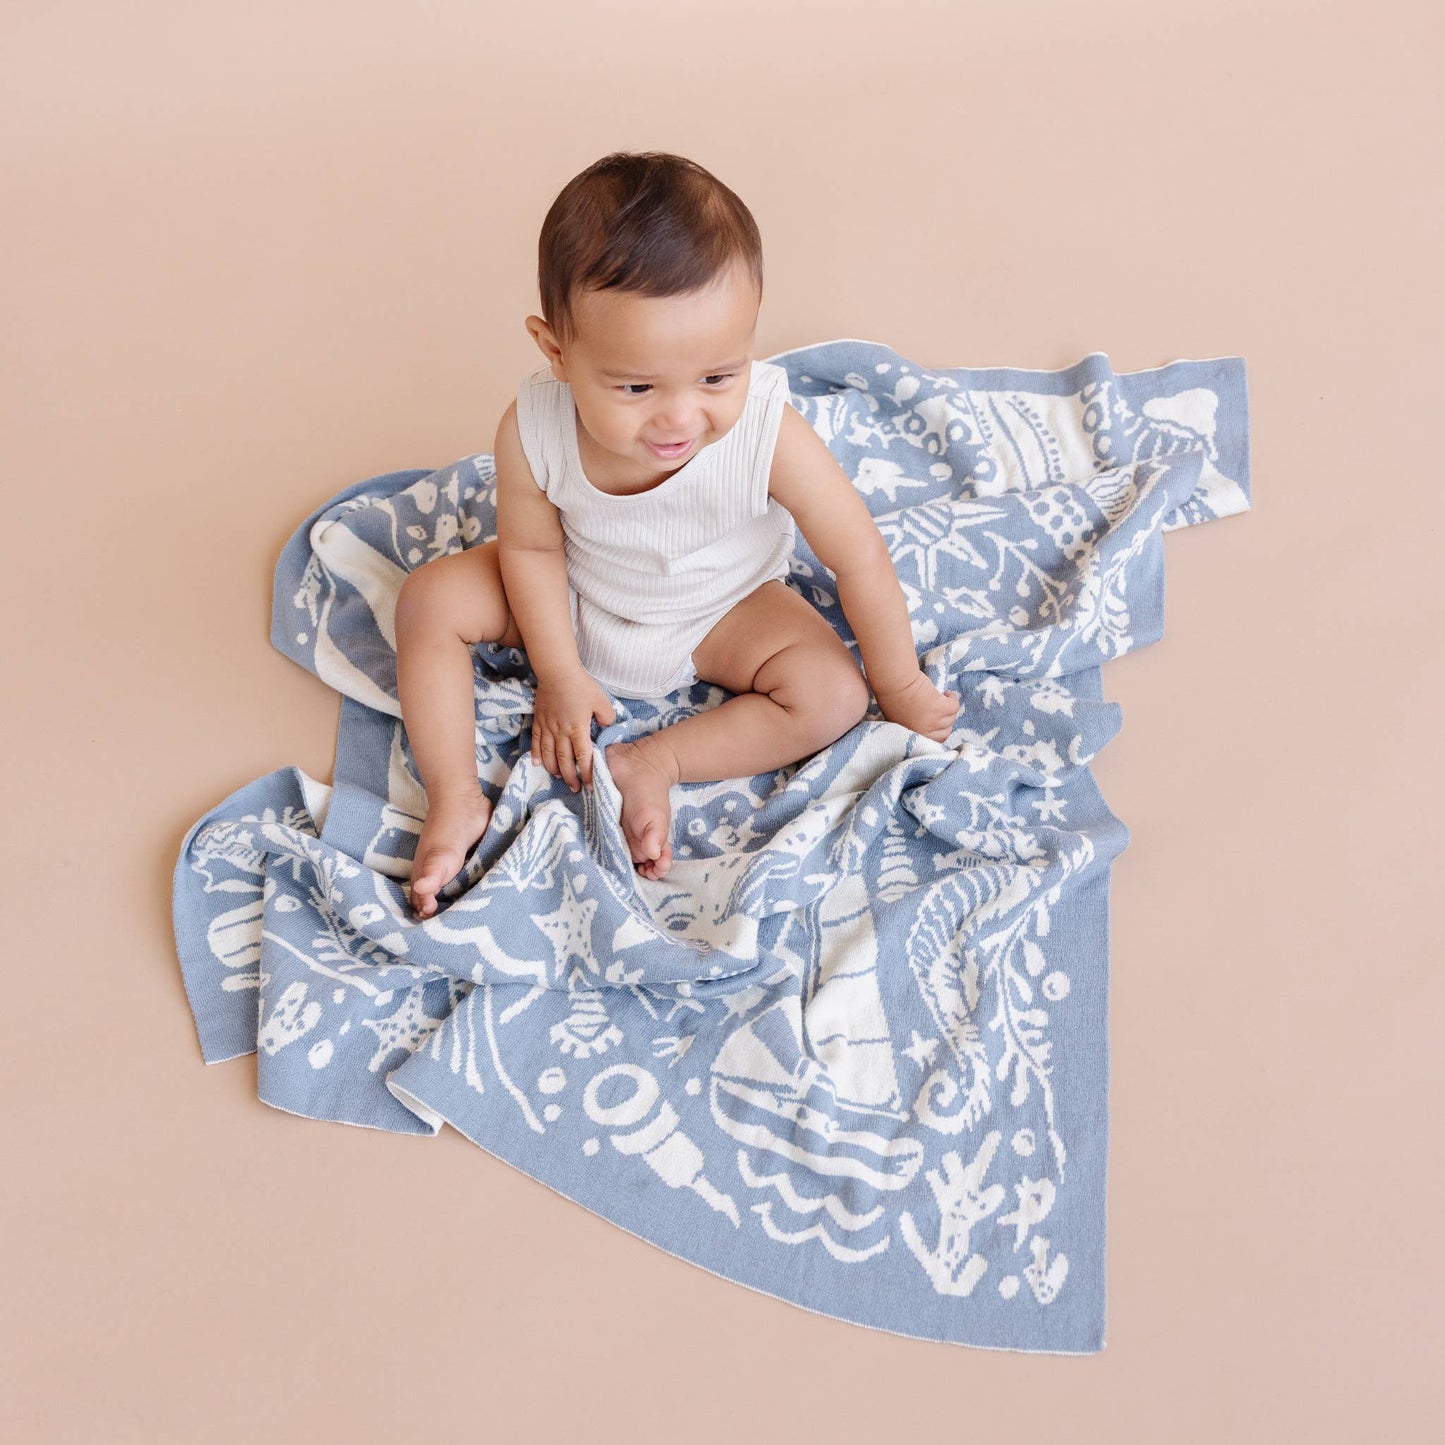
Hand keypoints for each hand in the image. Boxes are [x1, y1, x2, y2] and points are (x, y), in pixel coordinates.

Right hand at [531, 667, 616, 789]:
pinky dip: (535, 754)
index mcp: (578, 730)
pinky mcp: (538, 720)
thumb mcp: (602, 701)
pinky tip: (537, 764)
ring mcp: (547, 727)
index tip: (590, 785)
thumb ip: (606, 718)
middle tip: (575, 788)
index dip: (587, 773)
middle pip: (565, 761)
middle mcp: (561, 733)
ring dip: (554, 769)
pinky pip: (535, 741)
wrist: (557, 671)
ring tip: (559, 778)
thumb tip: (605, 728)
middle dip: (571, 777)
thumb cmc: (581, 685)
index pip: (583, 758)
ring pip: (548, 755)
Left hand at [874, 671, 957, 742]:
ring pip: (950, 719)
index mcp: (911, 735)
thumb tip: (925, 720)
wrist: (894, 681)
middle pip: (945, 732)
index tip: (936, 720)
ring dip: (948, 708)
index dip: (936, 730)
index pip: (932, 741)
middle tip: (940, 708)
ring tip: (941, 697)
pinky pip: (954, 707)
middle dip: (944, 721)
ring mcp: (933, 722)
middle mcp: (923, 732)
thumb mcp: (899, 717)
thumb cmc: (892, 693)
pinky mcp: (941, 709)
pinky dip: (952, 699)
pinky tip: (945, 693)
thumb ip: (912, 724)